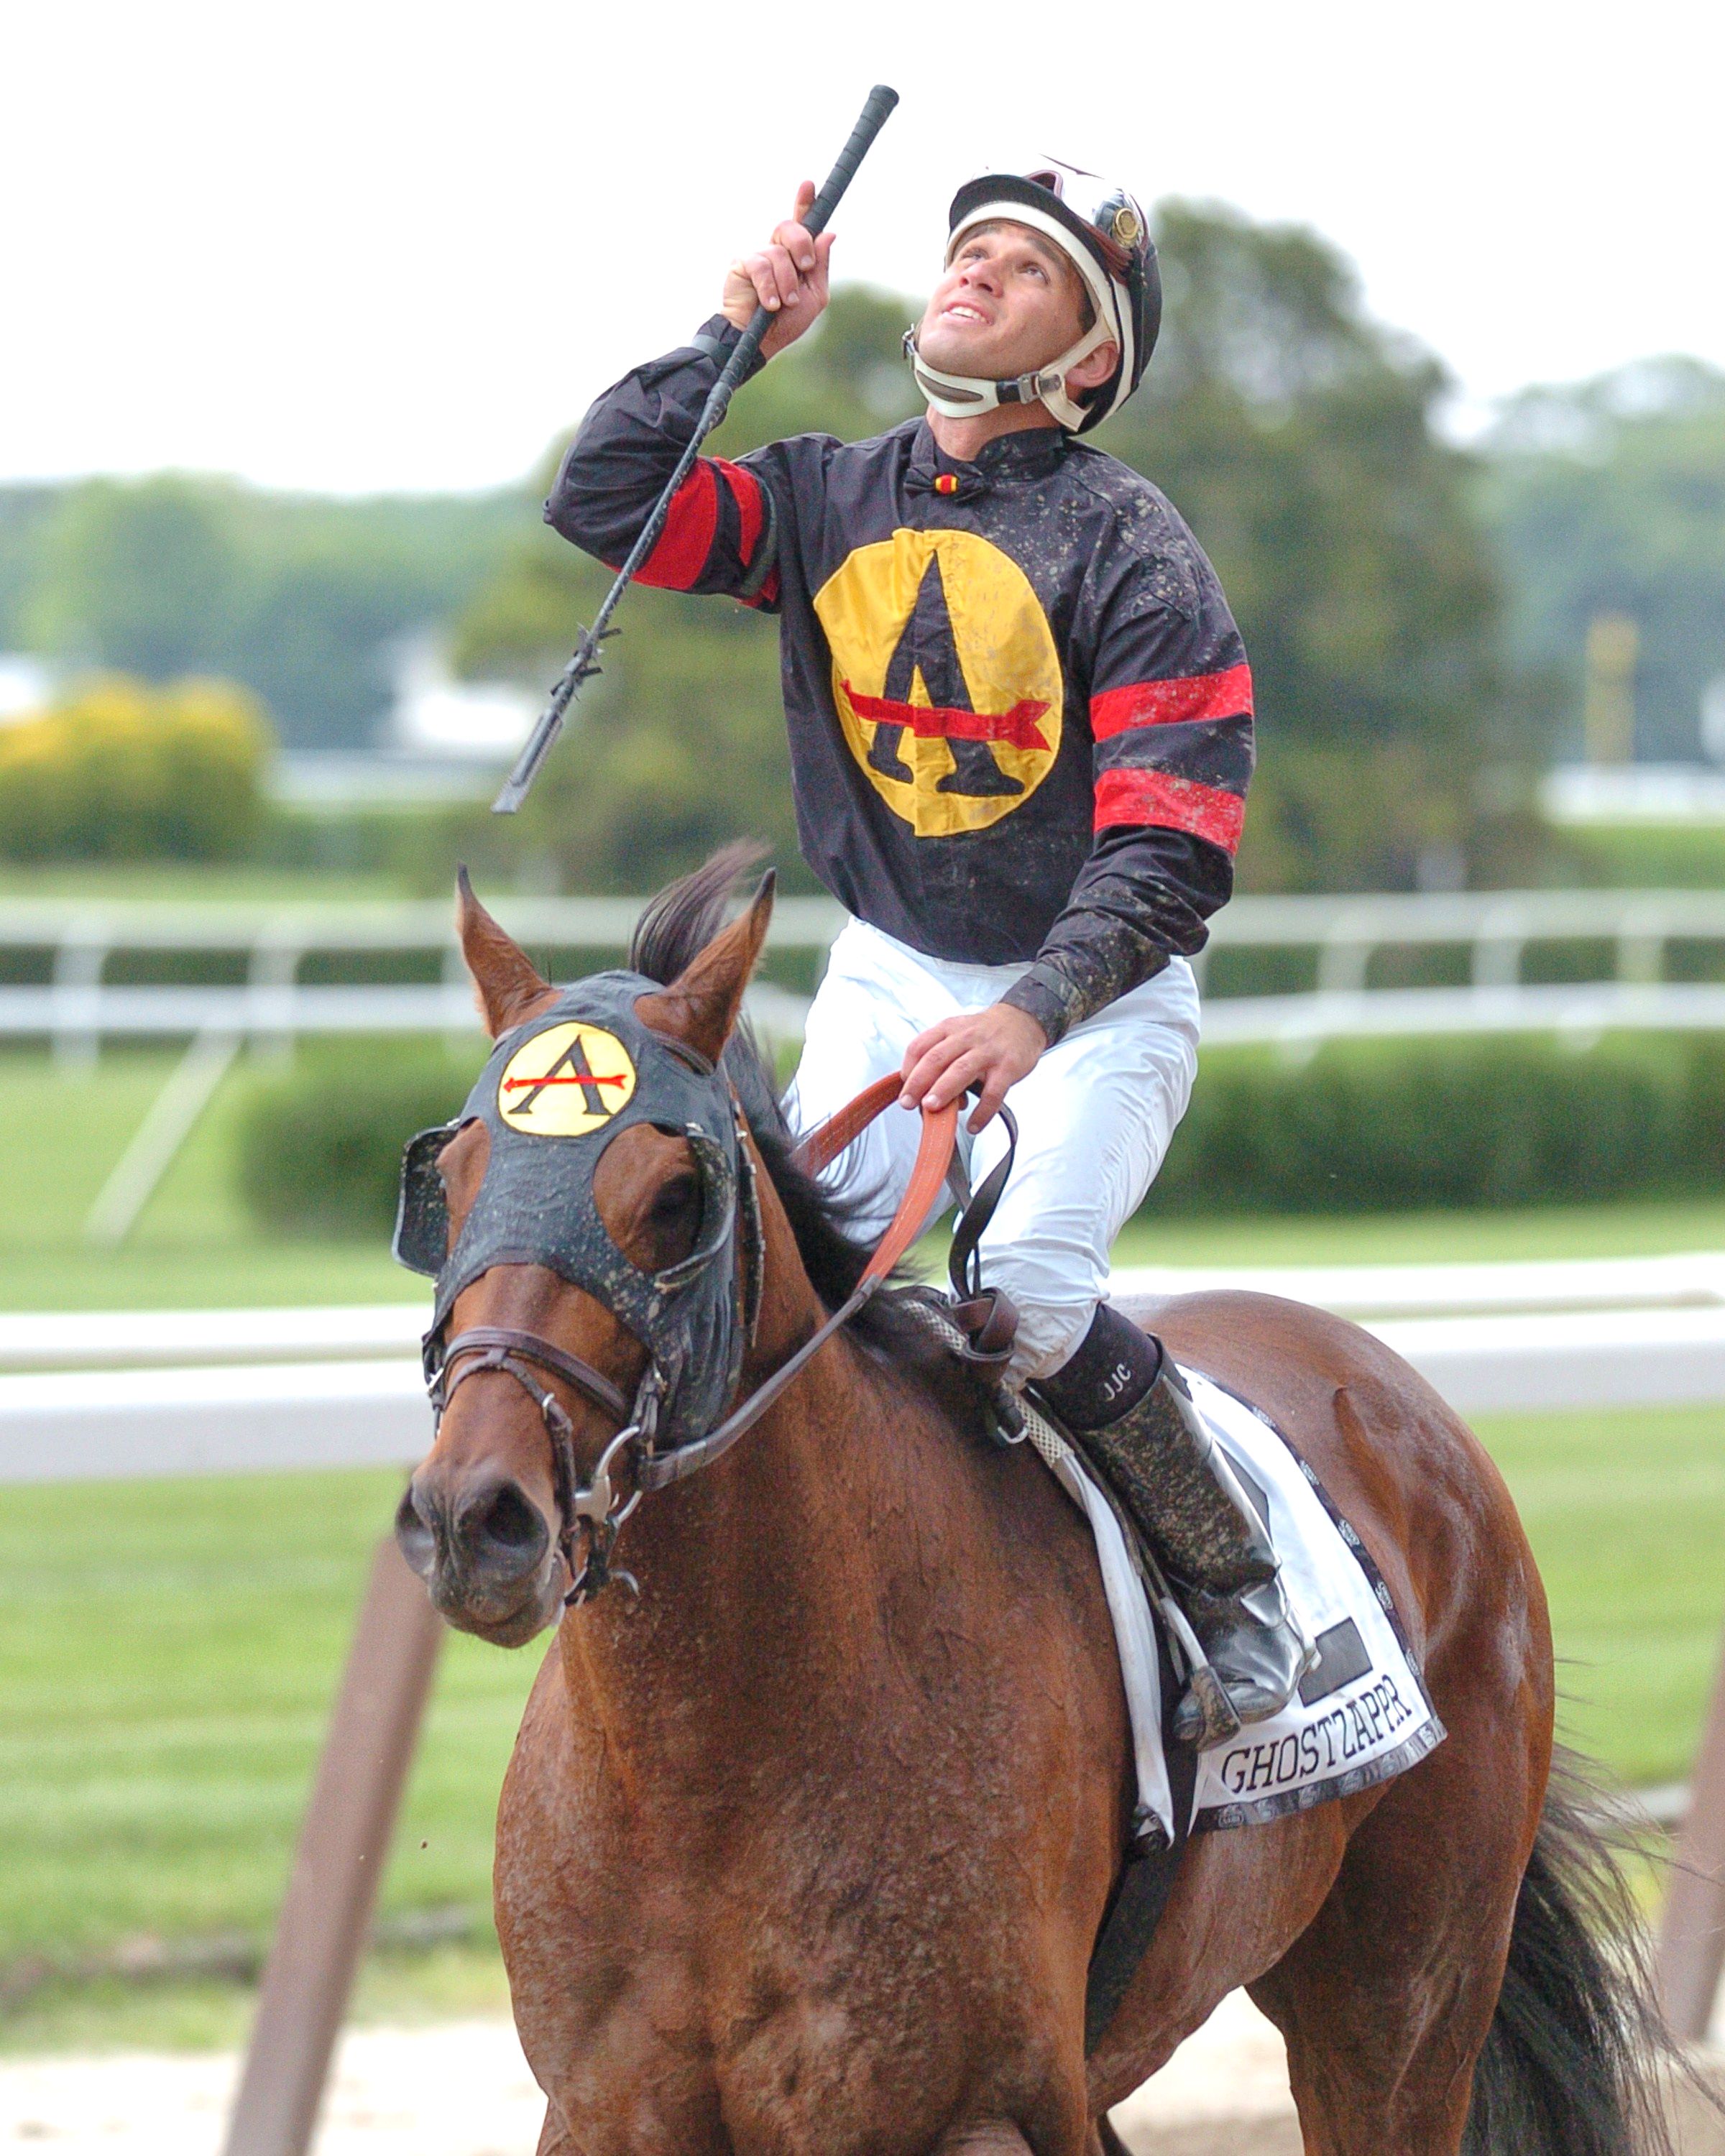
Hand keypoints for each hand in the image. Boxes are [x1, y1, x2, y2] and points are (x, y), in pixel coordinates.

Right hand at [722, 181, 835, 359]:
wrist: (760, 342)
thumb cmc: (786, 322)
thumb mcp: (814, 295)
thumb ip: (820, 266)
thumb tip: (829, 234)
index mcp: (795, 256)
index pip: (801, 224)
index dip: (804, 204)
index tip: (808, 185)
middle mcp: (776, 251)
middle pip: (789, 227)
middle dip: (801, 246)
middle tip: (804, 267)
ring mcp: (758, 256)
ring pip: (778, 252)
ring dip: (786, 282)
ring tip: (783, 303)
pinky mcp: (742, 264)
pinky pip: (761, 266)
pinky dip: (769, 288)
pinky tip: (770, 304)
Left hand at [899, 1003, 1048, 1133]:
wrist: (1023, 1021)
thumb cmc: (985, 1034)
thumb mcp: (958, 1035)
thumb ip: (942, 1061)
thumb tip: (926, 1096)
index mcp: (949, 1029)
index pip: (919, 1046)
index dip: (908, 1069)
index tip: (904, 1089)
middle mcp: (966, 1038)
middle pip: (936, 1058)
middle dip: (918, 1082)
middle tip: (908, 1103)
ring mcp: (988, 1052)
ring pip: (961, 1070)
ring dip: (943, 1090)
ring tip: (931, 1108)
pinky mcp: (1008, 1067)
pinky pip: (993, 1092)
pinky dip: (983, 1112)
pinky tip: (974, 1125)